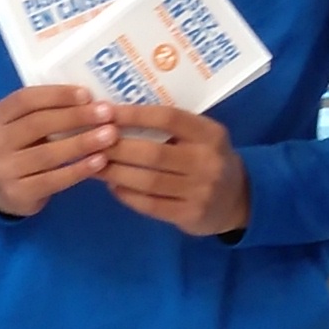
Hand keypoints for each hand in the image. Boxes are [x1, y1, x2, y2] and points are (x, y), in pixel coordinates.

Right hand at [0, 82, 115, 216]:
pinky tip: (100, 162)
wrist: (3, 191)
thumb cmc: (24, 149)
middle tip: (107, 113)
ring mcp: (4, 169)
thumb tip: (91, 100)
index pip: (26, 99)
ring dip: (82, 143)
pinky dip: (78, 169)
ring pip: (47, 153)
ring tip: (110, 136)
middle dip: (76, 117)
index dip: (57, 95)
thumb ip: (47, 112)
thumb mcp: (24, 127)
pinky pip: (53, 180)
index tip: (87, 94)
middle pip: (38, 124)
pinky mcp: (18, 193)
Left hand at [98, 103, 249, 236]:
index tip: (105, 113)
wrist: (239, 200)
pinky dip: (128, 195)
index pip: (168, 118)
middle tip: (90, 142)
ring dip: (116, 172)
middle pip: (152, 153)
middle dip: (116, 147)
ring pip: (148, 181)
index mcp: (210, 134)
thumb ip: (170, 127)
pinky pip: (151, 205)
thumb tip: (116, 117)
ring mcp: (200, 191)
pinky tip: (113, 186)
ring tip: (94, 165)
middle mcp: (208, 161)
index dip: (134, 115)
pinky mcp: (190, 215)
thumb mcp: (201, 137)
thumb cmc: (208, 159)